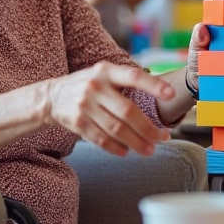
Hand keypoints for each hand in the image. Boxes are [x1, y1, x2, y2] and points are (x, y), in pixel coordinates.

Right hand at [47, 62, 173, 155]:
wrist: (52, 97)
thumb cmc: (89, 85)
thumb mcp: (104, 73)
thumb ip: (127, 80)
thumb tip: (164, 93)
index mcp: (106, 71)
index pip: (133, 77)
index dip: (153, 85)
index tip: (171, 94)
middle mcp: (95, 87)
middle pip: (128, 112)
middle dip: (148, 128)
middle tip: (163, 138)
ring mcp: (85, 105)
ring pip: (116, 129)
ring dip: (136, 142)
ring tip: (149, 149)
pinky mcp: (77, 123)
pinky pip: (101, 139)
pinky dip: (116, 148)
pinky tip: (127, 151)